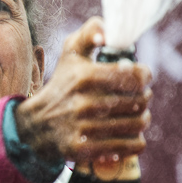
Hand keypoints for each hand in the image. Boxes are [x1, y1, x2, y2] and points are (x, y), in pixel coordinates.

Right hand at [14, 17, 151, 166]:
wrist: (36, 125)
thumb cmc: (62, 84)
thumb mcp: (71, 53)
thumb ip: (90, 32)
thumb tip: (107, 32)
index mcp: (84, 77)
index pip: (134, 76)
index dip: (145, 75)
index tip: (143, 76)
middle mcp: (84, 103)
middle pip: (139, 101)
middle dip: (144, 98)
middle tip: (139, 97)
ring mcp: (83, 128)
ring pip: (137, 124)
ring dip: (142, 119)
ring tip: (137, 115)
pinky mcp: (84, 150)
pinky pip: (129, 146)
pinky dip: (136, 142)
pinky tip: (130, 135)